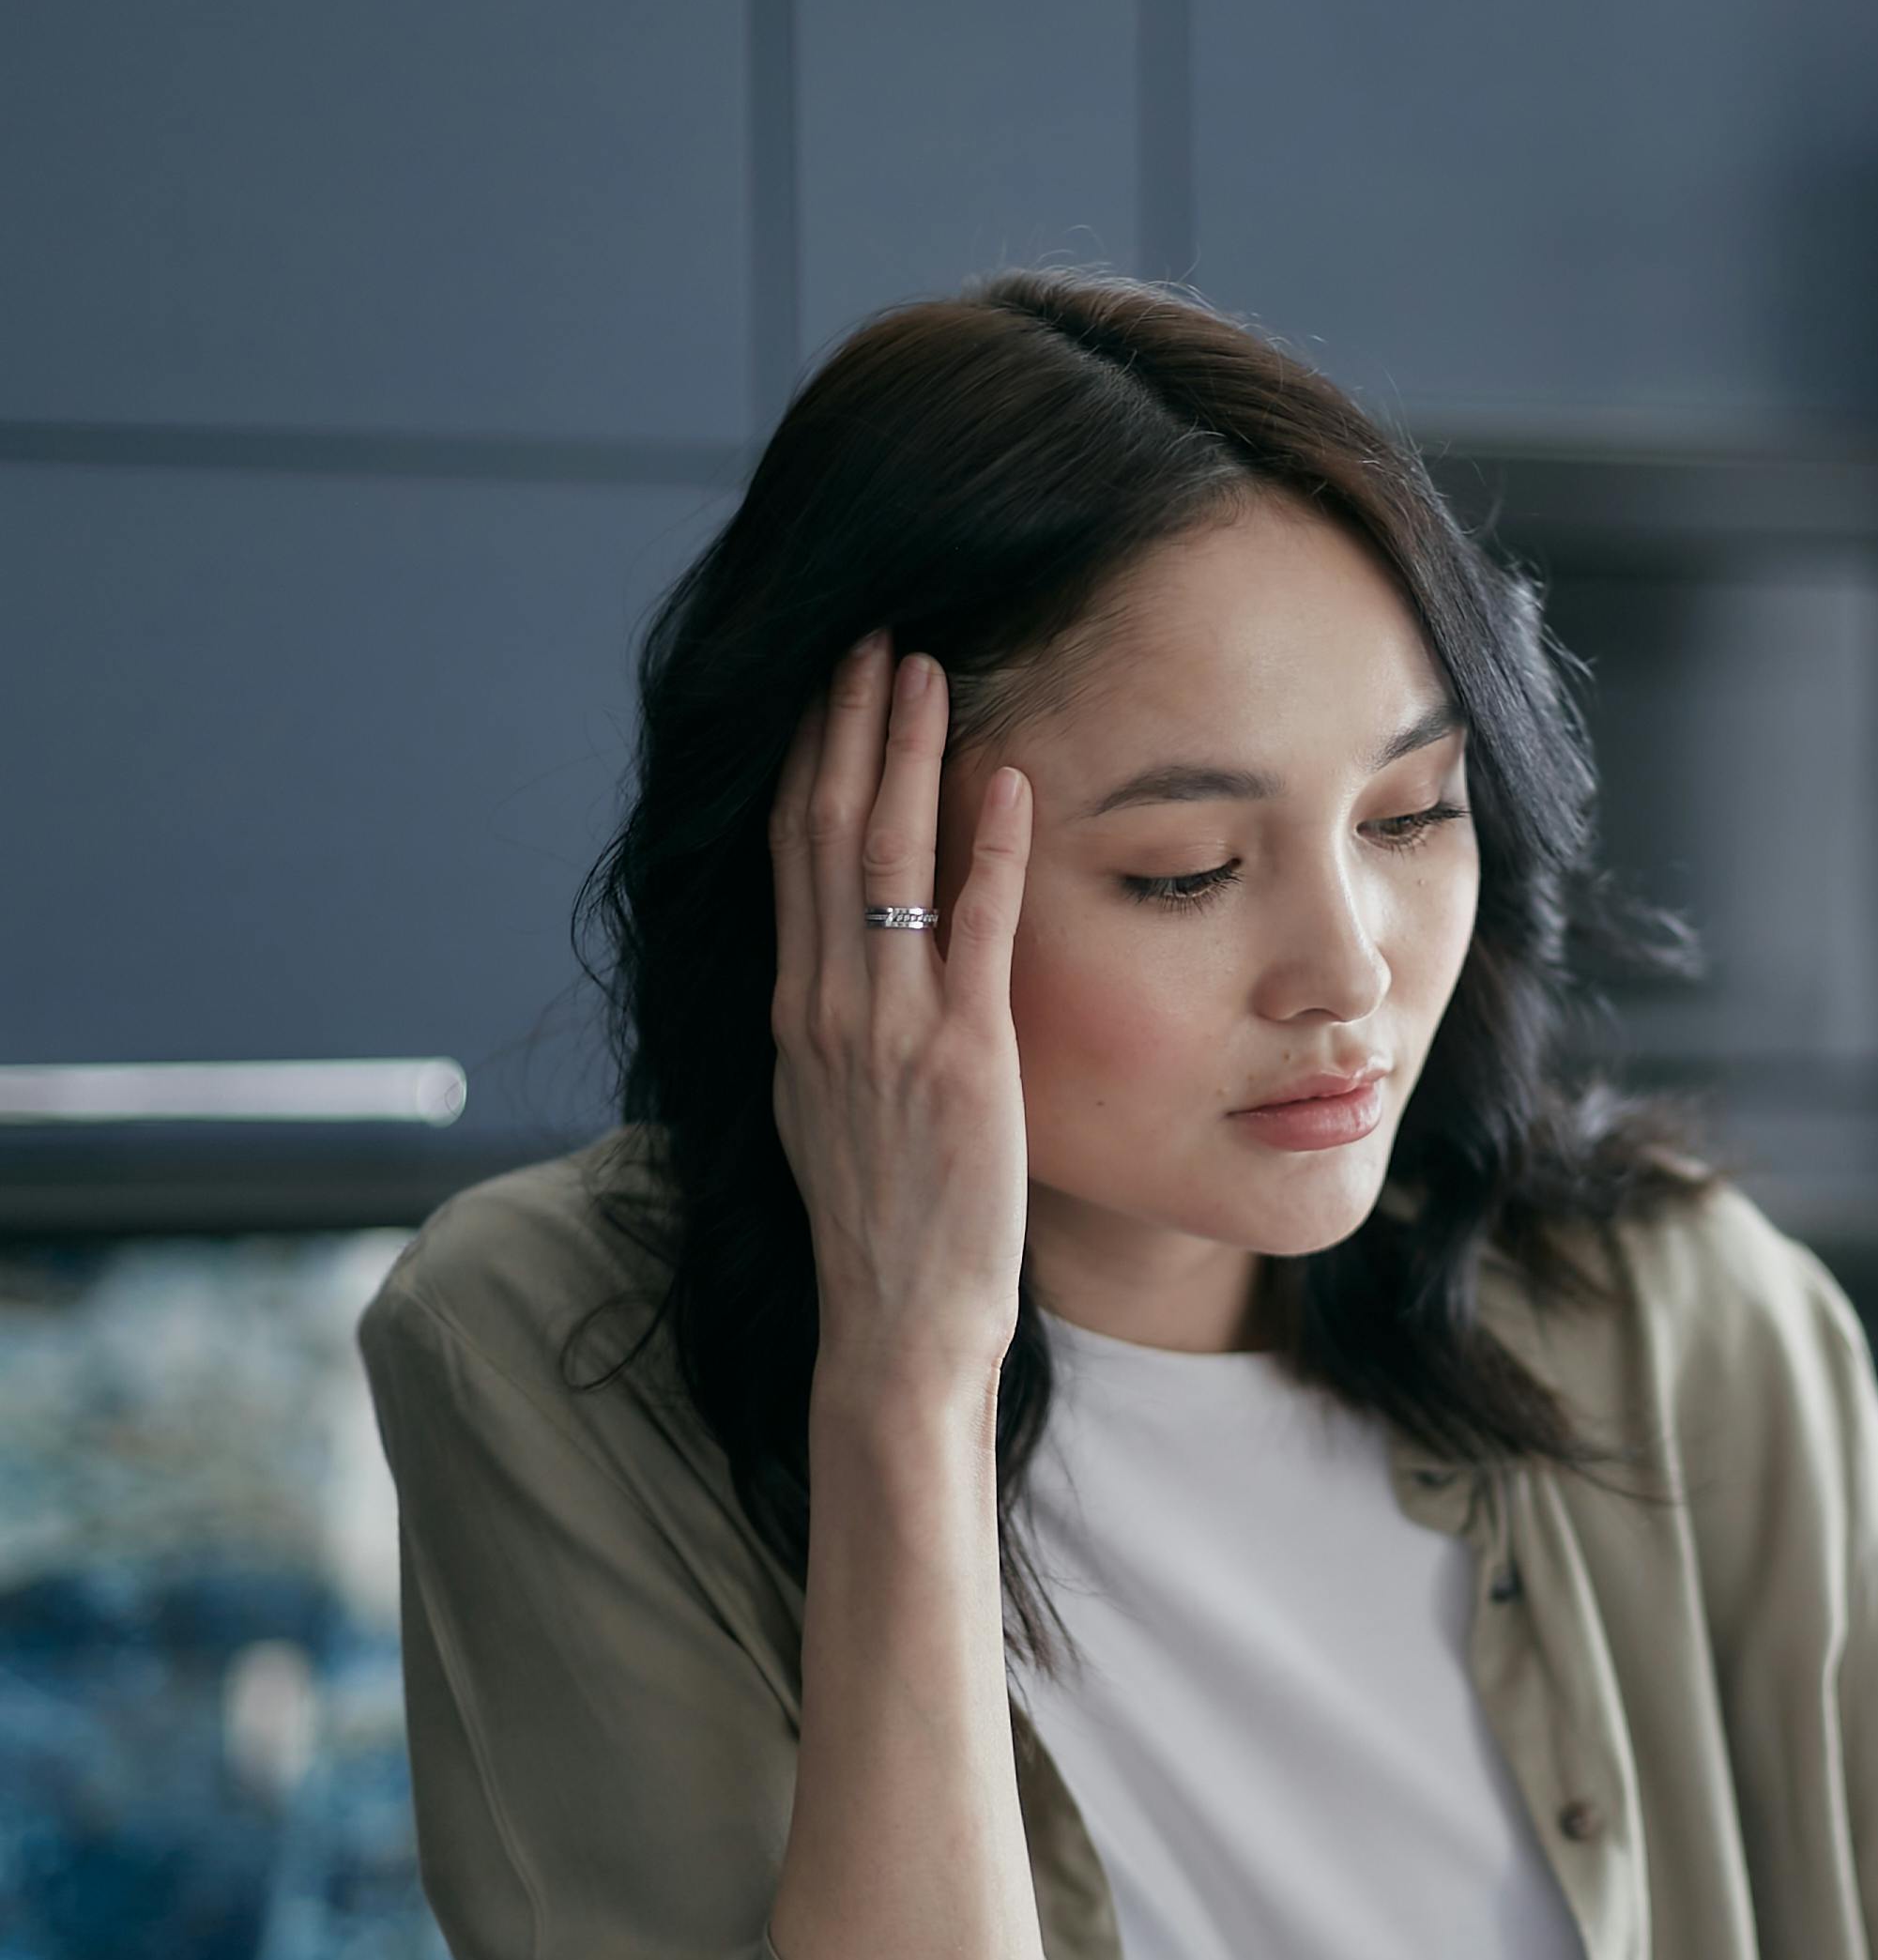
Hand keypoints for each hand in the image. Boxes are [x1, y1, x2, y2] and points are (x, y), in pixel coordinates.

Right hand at [769, 636, 1032, 1408]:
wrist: (896, 1323)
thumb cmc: (879, 1229)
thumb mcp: (829, 1111)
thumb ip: (832, 1029)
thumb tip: (835, 969)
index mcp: (793, 1014)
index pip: (788, 856)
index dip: (808, 760)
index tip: (828, 686)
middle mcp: (826, 1008)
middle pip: (824, 832)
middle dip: (847, 725)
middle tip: (873, 635)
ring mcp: (888, 1031)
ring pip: (884, 860)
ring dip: (906, 754)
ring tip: (927, 668)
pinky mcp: (962, 1061)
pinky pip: (974, 931)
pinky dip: (987, 849)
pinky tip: (1006, 780)